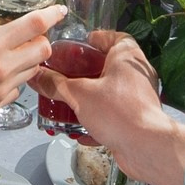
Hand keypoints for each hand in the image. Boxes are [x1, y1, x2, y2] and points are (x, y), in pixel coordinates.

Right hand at [0, 2, 59, 139]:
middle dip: (42, 40)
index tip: (59, 10)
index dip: (52, 14)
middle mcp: (3, 67)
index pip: (35, 25)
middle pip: (43, 50)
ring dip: (27, 61)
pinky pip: (15, 91)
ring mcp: (1, 91)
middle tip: (30, 36)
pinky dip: (12, 82)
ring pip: (31, 72)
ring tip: (10, 55)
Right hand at [31, 31, 184, 184]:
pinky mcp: (137, 118)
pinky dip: (98, 120)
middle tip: (66, 78)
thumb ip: (55, 85)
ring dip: (88, 100)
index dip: (93, 40)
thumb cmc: (121, 113)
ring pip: (108, 93)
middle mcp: (135, 74)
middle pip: (106, 67)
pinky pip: (113, 115)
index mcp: (126, 56)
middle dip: (84, 75)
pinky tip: (82, 131)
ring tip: (69, 106)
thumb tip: (38, 77)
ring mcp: (138, 97)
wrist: (146, 147)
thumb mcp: (79, 95)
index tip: (77, 47)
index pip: (111, 37)